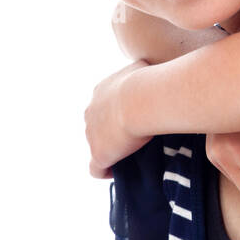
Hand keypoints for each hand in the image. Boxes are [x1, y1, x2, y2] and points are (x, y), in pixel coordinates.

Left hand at [84, 59, 152, 178]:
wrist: (142, 100)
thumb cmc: (147, 81)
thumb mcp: (142, 67)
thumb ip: (141, 69)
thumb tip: (148, 67)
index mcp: (100, 92)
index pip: (104, 105)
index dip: (115, 113)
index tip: (131, 118)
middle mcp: (91, 112)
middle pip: (96, 125)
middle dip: (110, 131)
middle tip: (132, 137)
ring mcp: (92, 134)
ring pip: (96, 145)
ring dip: (109, 150)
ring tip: (128, 156)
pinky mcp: (99, 154)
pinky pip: (96, 169)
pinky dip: (104, 171)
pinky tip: (115, 172)